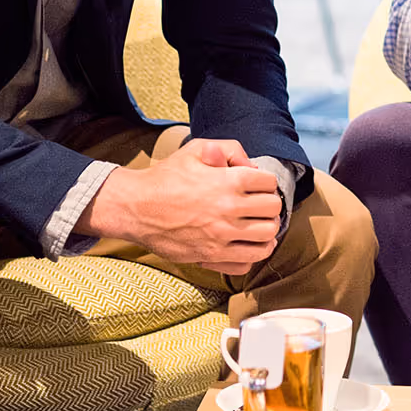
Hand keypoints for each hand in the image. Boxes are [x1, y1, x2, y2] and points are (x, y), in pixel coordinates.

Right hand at [79, 138, 280, 273]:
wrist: (136, 208)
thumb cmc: (166, 177)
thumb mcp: (196, 149)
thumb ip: (229, 148)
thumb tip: (250, 164)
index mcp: (228, 182)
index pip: (270, 183)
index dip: (266, 182)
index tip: (257, 185)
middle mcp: (229, 210)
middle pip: (274, 210)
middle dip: (270, 205)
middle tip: (260, 205)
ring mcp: (221, 236)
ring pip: (267, 238)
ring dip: (267, 230)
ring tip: (258, 225)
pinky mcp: (211, 256)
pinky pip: (247, 261)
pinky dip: (252, 254)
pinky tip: (246, 244)